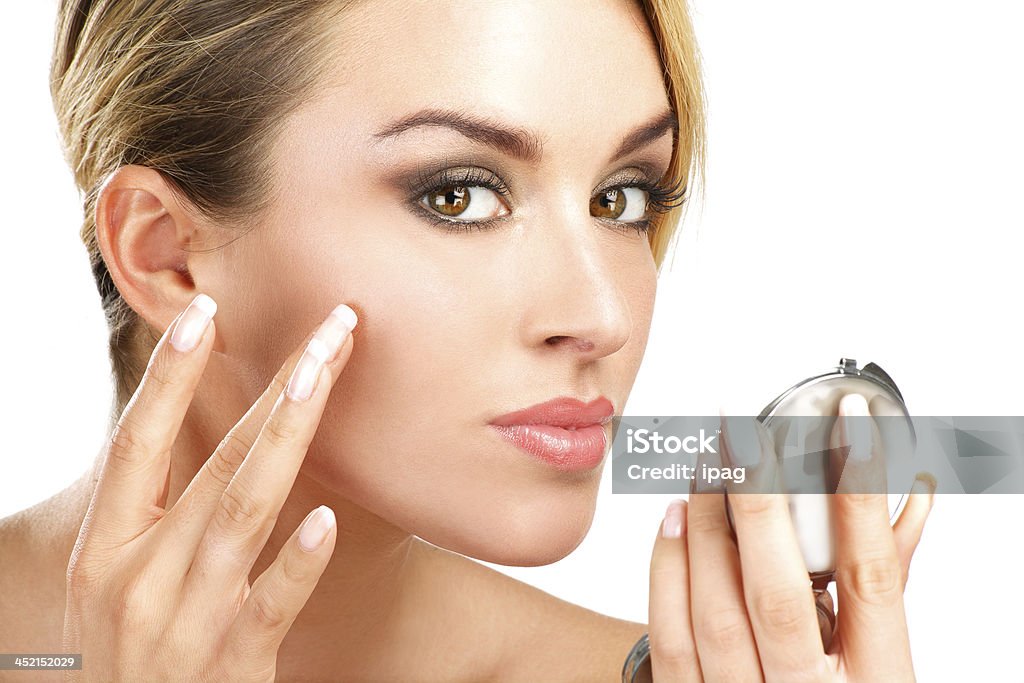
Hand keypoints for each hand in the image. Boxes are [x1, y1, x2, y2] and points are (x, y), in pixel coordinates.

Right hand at [62, 295, 356, 681]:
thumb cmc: (125, 659)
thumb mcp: (113, 588)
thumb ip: (151, 521)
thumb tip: (198, 440)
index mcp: (105, 550)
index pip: (137, 443)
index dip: (167, 375)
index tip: (206, 311)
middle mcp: (138, 578)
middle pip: (215, 462)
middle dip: (277, 389)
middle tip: (330, 329)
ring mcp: (184, 623)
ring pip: (242, 512)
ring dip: (287, 438)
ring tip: (323, 377)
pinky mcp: (230, 669)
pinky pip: (268, 605)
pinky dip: (296, 561)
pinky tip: (326, 520)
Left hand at [647, 394, 934, 680]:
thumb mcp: (881, 659)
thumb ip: (883, 584)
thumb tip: (906, 498)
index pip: (872, 577)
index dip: (860, 495)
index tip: (851, 424)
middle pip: (780, 593)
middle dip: (760, 502)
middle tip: (747, 431)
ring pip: (715, 611)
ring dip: (706, 527)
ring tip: (708, 464)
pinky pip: (670, 638)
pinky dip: (667, 571)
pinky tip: (673, 519)